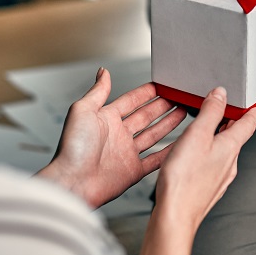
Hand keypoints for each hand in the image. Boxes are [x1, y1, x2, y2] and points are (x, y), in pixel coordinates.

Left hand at [36, 68, 186, 207]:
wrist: (73, 182)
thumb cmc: (72, 148)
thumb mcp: (82, 110)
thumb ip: (97, 91)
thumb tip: (103, 72)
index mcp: (106, 119)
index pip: (131, 101)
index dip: (146, 93)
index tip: (161, 84)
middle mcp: (117, 135)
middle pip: (145, 116)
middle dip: (162, 106)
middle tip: (178, 97)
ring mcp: (126, 153)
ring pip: (153, 135)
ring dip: (168, 124)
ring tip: (183, 112)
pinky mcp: (133, 171)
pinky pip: (156, 159)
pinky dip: (168, 152)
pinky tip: (179, 143)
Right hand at [153, 87, 255, 232]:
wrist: (176, 215)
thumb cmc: (184, 179)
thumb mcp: (197, 135)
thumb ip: (210, 112)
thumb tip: (221, 94)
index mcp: (230, 147)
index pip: (248, 124)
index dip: (254, 111)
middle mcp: (229, 163)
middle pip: (236, 137)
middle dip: (234, 122)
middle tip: (230, 109)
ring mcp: (220, 177)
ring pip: (224, 151)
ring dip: (220, 137)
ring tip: (209, 127)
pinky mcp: (208, 187)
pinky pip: (213, 163)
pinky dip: (209, 152)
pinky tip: (196, 154)